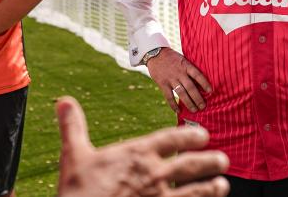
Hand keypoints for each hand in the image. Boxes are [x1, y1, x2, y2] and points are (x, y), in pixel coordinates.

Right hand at [56, 96, 229, 196]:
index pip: (171, 138)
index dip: (190, 134)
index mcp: (136, 154)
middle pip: (191, 165)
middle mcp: (153, 174)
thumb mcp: (73, 155)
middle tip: (223, 160)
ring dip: (211, 187)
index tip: (202, 134)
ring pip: (195, 191)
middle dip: (210, 161)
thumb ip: (73, 126)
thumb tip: (63, 101)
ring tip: (223, 184)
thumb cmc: (78, 190)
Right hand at [146, 48, 211, 113]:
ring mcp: (170, 79)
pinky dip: (174, 105)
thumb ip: (189, 70)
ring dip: (188, 103)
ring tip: (194, 110)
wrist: (155, 53)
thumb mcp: (183, 59)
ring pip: (181, 93)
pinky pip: (169, 96)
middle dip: (198, 98)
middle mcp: (179, 72)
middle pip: (190, 87)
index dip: (204, 83)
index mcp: (186, 65)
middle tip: (203, 106)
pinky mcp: (162, 83)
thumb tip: (200, 83)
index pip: (197, 75)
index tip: (210, 91)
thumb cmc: (172, 58)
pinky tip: (178, 111)